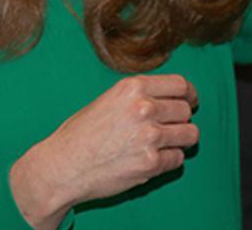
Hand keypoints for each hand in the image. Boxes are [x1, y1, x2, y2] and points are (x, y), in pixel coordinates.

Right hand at [9, 74, 199, 228]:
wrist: (62, 167)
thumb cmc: (80, 135)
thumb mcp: (108, 100)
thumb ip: (138, 97)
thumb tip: (170, 98)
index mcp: (132, 88)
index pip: (180, 85)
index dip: (189, 94)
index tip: (190, 102)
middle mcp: (144, 108)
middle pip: (186, 110)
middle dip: (181, 120)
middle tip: (169, 128)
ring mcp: (150, 136)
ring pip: (190, 134)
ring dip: (180, 140)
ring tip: (164, 145)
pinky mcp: (151, 163)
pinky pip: (178, 159)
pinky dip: (169, 161)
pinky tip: (151, 160)